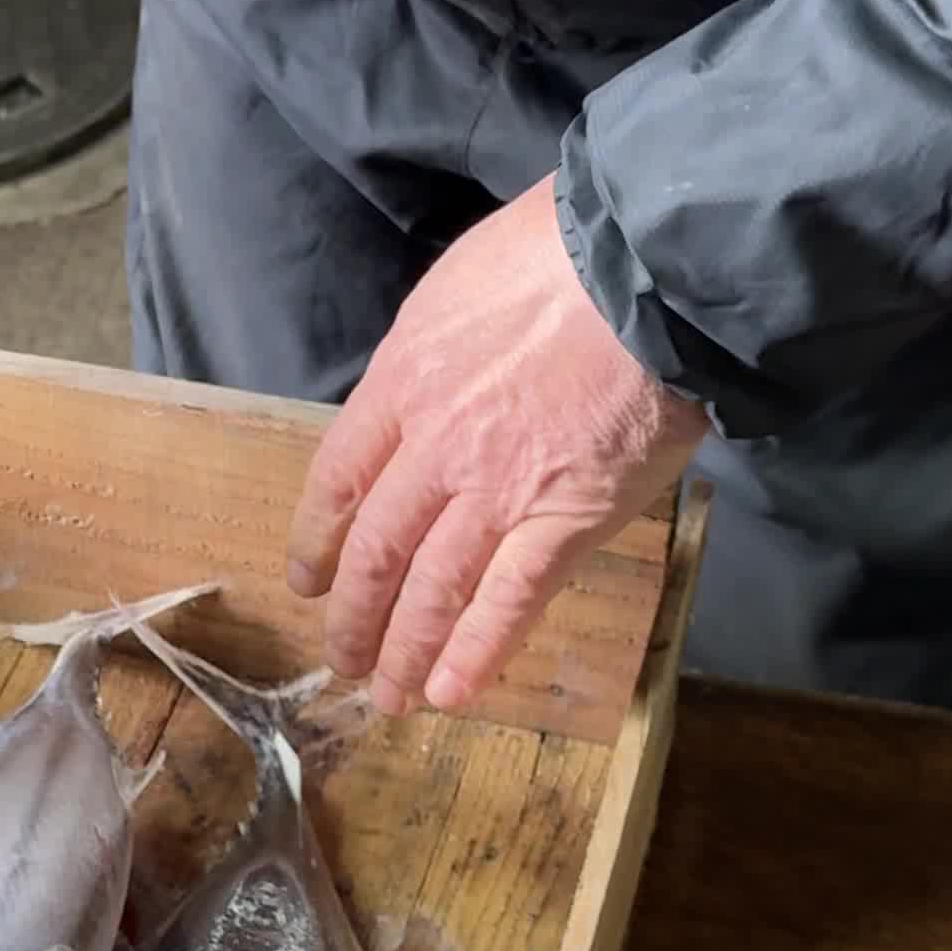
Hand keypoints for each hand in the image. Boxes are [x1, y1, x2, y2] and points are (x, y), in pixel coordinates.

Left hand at [285, 176, 704, 713]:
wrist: (643, 272)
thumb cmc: (560, 254)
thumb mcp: (459, 285)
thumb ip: (432, 349)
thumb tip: (428, 374)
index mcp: (401, 382)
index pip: (338, 479)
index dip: (317, 539)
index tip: (308, 577)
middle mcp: (434, 448)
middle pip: (375, 548)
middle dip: (353, 613)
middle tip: (343, 655)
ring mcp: (495, 491)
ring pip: (431, 587)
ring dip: (403, 650)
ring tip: (388, 695)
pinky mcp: (562, 520)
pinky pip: (508, 601)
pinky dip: (475, 653)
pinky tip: (449, 693)